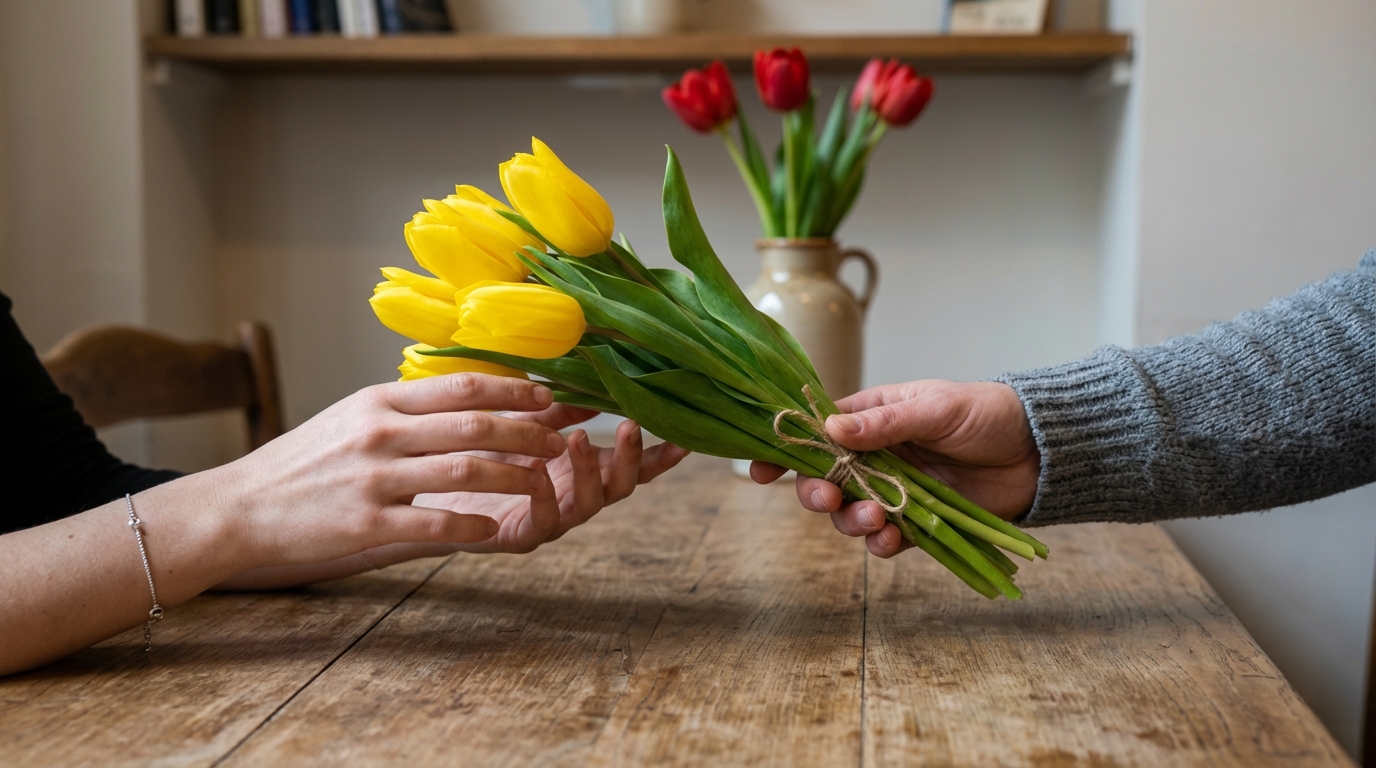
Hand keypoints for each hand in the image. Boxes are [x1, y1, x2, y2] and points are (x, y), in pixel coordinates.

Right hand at [214, 397, 689, 588]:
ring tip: (542, 482)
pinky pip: (436, 522)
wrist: (238, 507)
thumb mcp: (354, 417)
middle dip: (529, 431)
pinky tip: (497, 529)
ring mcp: (374, 477)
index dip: (517, 392)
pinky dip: (474, 527)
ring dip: (514, 475)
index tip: (552, 397)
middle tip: (562, 441)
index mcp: (381, 401)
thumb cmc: (305, 462)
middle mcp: (381, 431)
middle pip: (476, 423)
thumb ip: (409, 408)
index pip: (465, 386)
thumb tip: (473, 396)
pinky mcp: (366, 523)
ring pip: (465, 469)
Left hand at [414, 405, 689, 552]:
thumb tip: (595, 387)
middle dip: (629, 458)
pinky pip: (543, 519)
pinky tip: (539, 472)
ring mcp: (554, 518)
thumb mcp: (527, 424)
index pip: (633, 465)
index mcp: (583, 470)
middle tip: (629, 427)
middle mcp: (576, 496)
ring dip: (589, 471)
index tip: (686, 440)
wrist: (433, 493)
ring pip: (588, 503)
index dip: (661, 457)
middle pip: (621, 486)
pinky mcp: (521, 535)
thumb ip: (561, 410)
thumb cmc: (484, 455)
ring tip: (579, 439)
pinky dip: (545, 495)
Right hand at [750, 380, 1038, 557]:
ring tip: (872, 518)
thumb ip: (884, 423)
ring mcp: (894, 491)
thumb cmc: (986, 414)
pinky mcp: (918, 523)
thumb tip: (829, 430)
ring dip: (850, 520)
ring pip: (849, 513)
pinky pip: (885, 539)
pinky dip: (881, 543)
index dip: (784, 452)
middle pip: (824, 479)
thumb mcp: (934, 408)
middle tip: (827, 497)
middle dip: (816, 492)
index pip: (815, 434)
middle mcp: (875, 457)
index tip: (757, 470)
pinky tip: (890, 538)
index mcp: (871, 419)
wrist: (1039, 451)